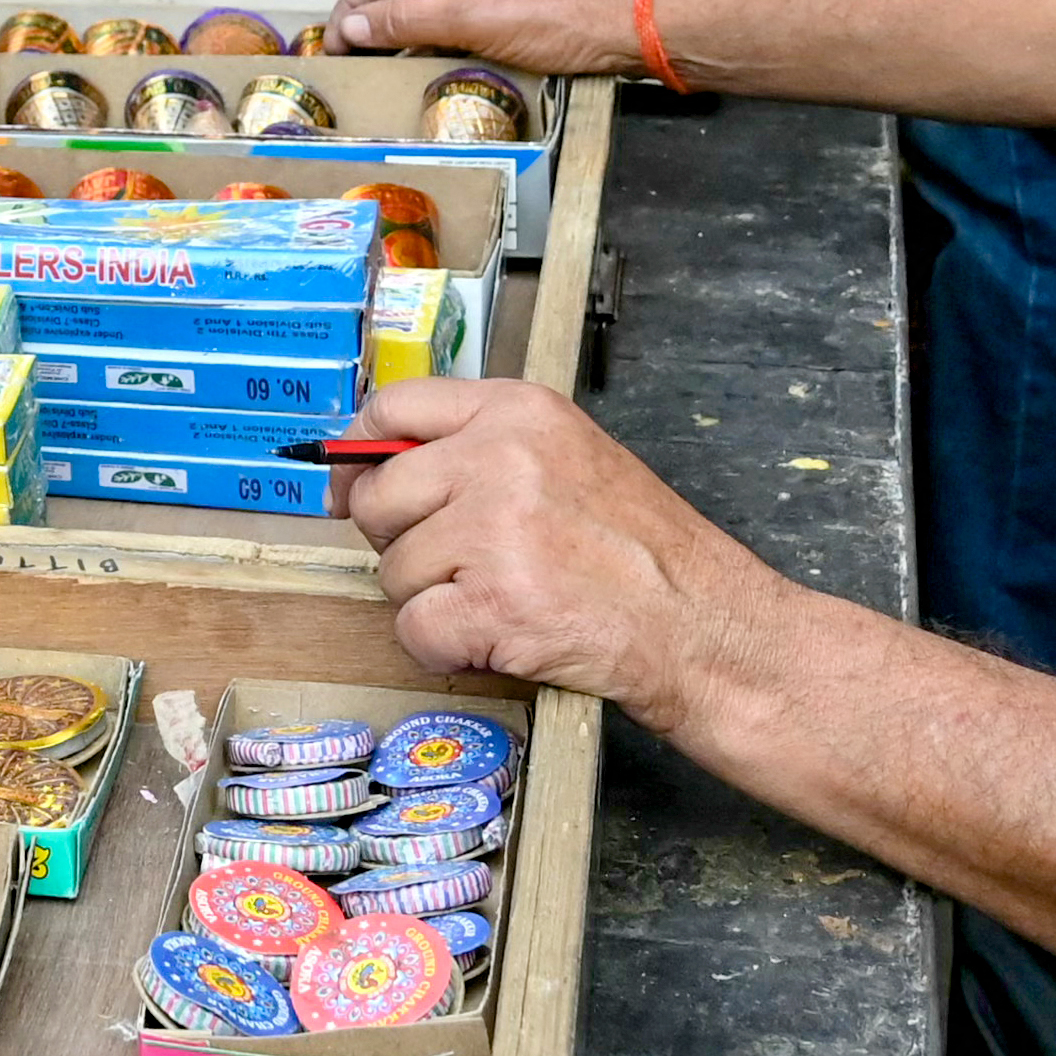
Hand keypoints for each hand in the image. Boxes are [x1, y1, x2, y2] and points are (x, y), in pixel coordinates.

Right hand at [331, 0, 638, 73]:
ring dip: (401, 30)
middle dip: (373, 17)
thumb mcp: (468, 17)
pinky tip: (418, 64)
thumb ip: (403, 19)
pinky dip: (431, 36)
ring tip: (375, 67)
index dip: (353, 3)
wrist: (625, 27)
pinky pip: (453, 12)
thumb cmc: (549, 14)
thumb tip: (349, 27)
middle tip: (348, 60)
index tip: (334, 46)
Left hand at [343, 378, 756, 732]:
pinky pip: (413, 630)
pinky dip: (445, 649)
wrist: (700, 624)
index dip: (361, 453)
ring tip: (502, 600)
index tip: (354, 483)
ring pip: (394, 571)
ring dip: (433, 601)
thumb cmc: (639, 550)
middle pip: (378, 497)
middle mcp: (498, 458)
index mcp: (517, 411)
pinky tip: (494, 639)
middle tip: (457, 565)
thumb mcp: (568, 458)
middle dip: (402, 542)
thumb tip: (371, 466)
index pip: (393, 407)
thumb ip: (481, 449)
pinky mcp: (489, 603)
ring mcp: (492, 530)